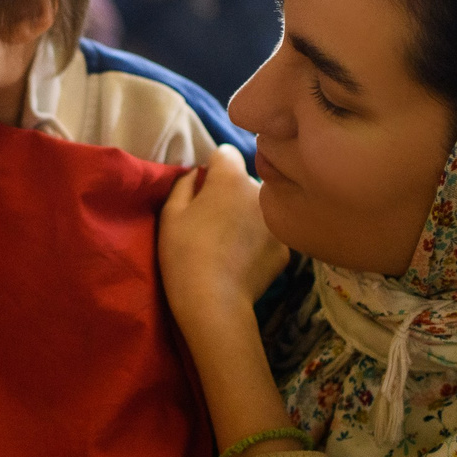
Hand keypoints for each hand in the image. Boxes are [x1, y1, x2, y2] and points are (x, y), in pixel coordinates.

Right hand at [159, 146, 299, 456]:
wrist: (214, 303)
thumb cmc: (184, 254)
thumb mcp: (170, 214)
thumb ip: (184, 184)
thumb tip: (197, 173)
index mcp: (230, 178)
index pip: (225, 153)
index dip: (213, 168)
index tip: (203, 189)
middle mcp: (260, 191)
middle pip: (246, 181)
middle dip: (233, 192)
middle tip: (215, 221)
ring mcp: (277, 220)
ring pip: (260, 208)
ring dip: (249, 215)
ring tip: (231, 244)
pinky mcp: (286, 248)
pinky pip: (270, 233)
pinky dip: (260, 241)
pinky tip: (245, 260)